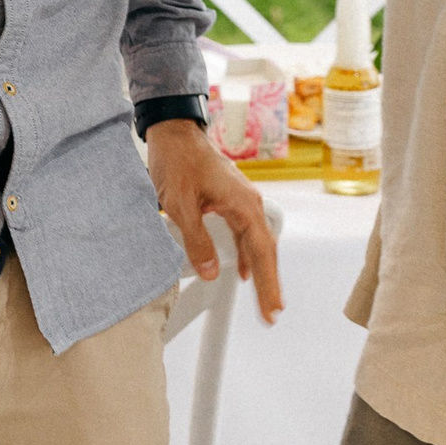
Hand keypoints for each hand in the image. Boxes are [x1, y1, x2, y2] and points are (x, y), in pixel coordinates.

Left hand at [147, 121, 282, 323]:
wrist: (174, 132)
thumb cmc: (178, 160)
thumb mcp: (181, 204)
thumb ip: (197, 240)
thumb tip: (211, 270)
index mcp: (243, 204)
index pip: (262, 252)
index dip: (268, 284)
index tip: (272, 308)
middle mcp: (248, 202)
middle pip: (265, 250)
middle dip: (270, 283)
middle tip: (271, 313)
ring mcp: (241, 200)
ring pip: (256, 242)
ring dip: (260, 270)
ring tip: (263, 298)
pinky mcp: (230, 199)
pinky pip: (245, 232)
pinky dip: (247, 253)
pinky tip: (242, 269)